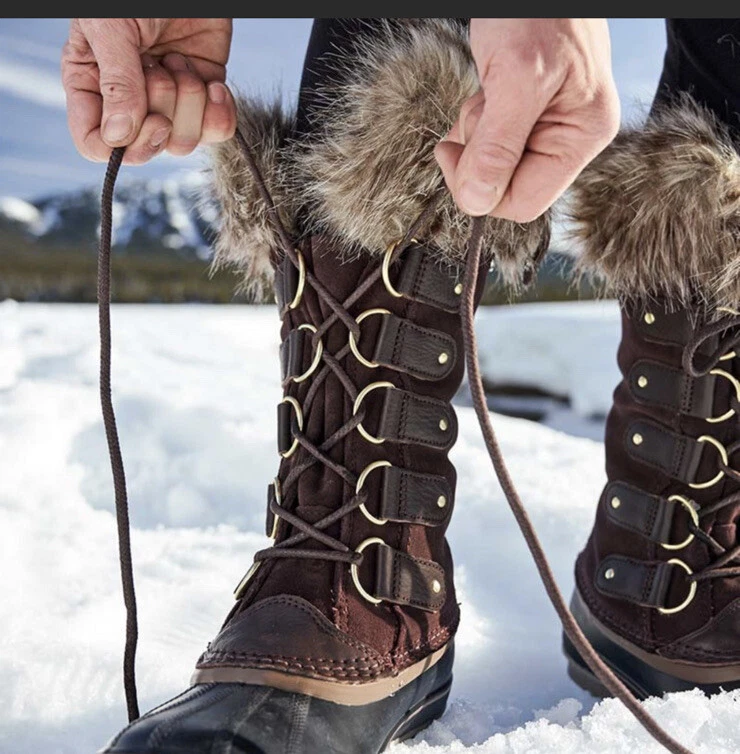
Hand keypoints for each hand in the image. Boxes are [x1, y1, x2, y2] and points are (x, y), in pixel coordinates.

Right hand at [62, 18, 235, 164]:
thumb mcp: (112, 29)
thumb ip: (116, 82)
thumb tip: (119, 136)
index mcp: (92, 86)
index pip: (95, 144)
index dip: (119, 147)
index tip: (143, 119)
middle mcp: (128, 102)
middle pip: (144, 150)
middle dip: (161, 119)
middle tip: (161, 74)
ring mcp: (169, 103)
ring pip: (181, 143)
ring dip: (188, 103)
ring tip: (179, 62)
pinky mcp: (203, 98)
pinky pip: (216, 132)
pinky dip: (219, 113)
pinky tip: (214, 84)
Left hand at [435, 18, 619, 221]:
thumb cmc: (537, 13)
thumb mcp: (516, 80)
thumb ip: (497, 146)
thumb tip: (477, 202)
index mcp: (581, 138)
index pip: (523, 203)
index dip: (482, 191)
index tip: (454, 158)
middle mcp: (569, 139)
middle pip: (505, 187)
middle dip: (477, 157)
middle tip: (479, 112)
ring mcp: (547, 129)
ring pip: (492, 166)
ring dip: (474, 135)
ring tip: (488, 91)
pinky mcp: (526, 118)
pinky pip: (489, 143)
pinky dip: (476, 122)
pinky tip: (486, 91)